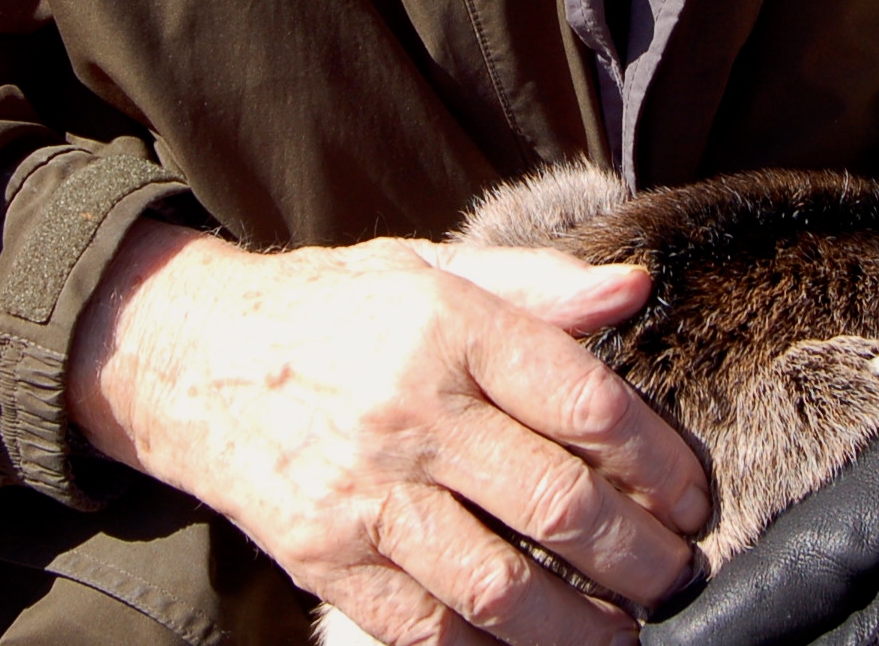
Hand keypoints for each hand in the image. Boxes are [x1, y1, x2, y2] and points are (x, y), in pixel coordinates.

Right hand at [69, 221, 710, 645]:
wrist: (187, 356)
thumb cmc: (335, 310)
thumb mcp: (431, 268)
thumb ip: (539, 283)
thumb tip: (639, 287)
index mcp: (448, 326)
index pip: (585, 402)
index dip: (658, 460)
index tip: (691, 498)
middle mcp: (409, 410)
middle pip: (555, 503)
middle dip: (638, 557)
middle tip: (678, 576)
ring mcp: (363, 493)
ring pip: (498, 586)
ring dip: (580, 625)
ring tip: (624, 631)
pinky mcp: (324, 558)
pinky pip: (425, 629)